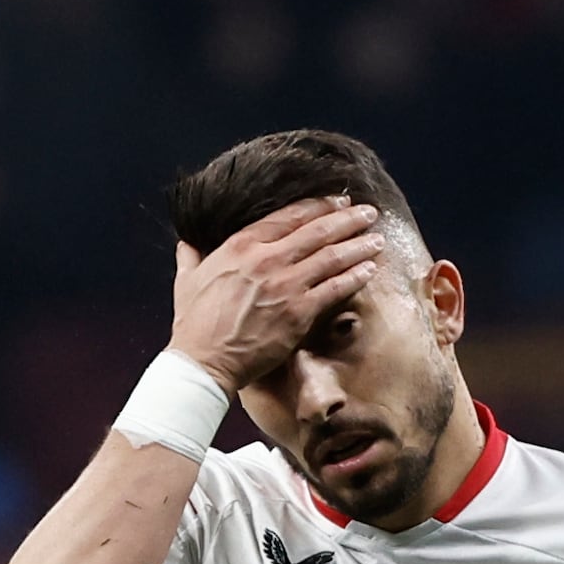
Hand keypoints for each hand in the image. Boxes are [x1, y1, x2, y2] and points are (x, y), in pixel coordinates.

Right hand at [169, 197, 391, 387]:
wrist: (203, 362)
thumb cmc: (194, 324)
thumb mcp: (187, 280)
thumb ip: (192, 255)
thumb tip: (187, 243)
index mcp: (241, 245)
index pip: (289, 216)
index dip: (318, 206)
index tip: (337, 201)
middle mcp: (267, 258)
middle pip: (317, 230)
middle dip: (347, 219)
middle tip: (367, 213)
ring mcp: (285, 285)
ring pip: (331, 257)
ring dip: (358, 245)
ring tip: (376, 238)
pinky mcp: (299, 313)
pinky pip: (334, 289)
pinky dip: (354, 277)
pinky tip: (369, 270)